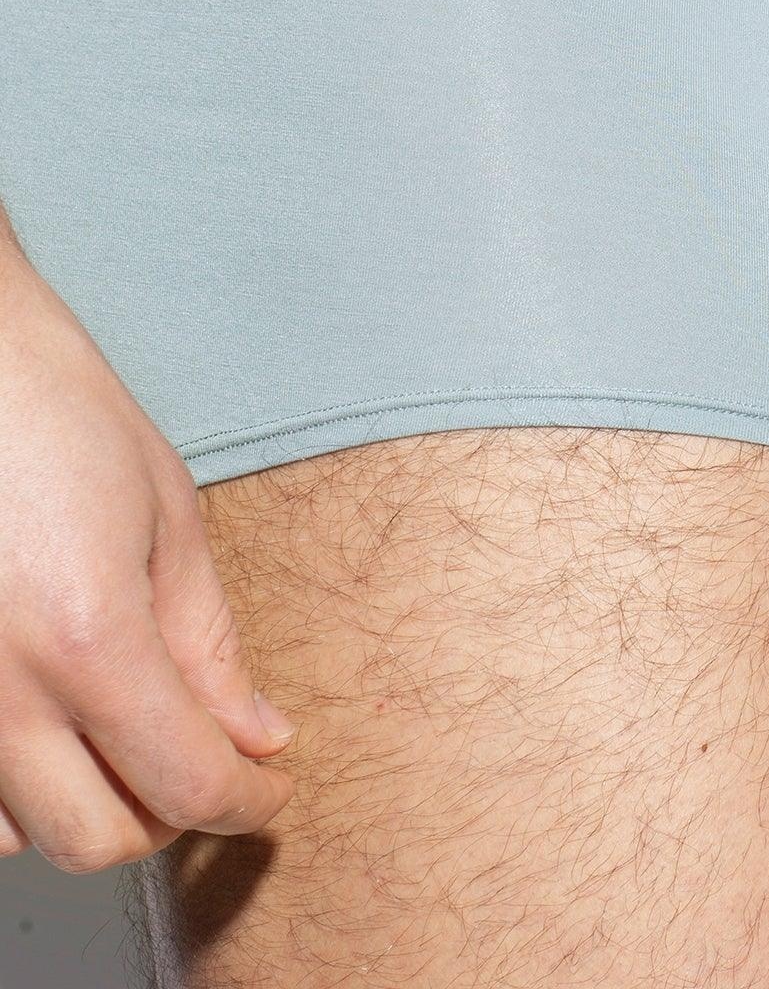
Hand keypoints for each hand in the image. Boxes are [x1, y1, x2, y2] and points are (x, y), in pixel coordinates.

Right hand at [0, 233, 295, 871]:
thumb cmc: (54, 408)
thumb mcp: (165, 513)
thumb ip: (209, 642)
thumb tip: (256, 733)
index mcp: (87, 639)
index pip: (184, 783)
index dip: (244, 801)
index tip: (265, 790)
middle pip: (95, 838)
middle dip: (167, 815)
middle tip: (201, 760)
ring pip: (14, 836)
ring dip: (78, 805)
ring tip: (115, 734)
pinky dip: (9, 789)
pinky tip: (46, 724)